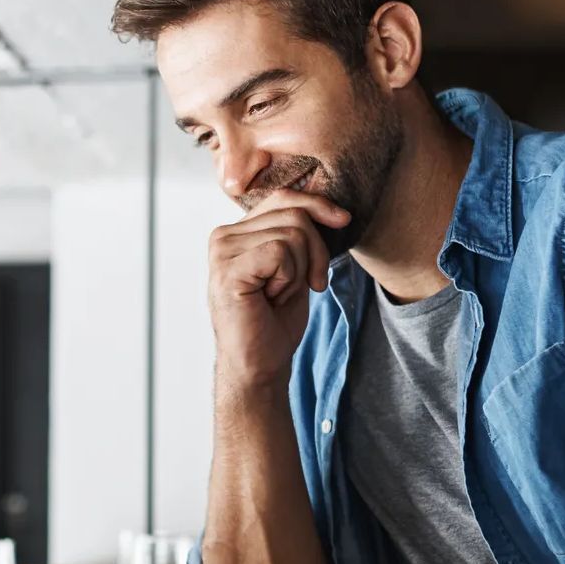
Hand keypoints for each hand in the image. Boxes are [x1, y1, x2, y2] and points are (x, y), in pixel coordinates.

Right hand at [208, 192, 349, 389]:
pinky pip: (280, 252)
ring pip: (292, 233)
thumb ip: (300, 234)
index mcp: (236, 232)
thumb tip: (333, 209)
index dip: (318, 206)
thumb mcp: (295, 268)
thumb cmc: (275, 322)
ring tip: (279, 296)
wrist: (259, 365)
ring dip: (300, 271)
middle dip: (315, 251)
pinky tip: (271, 299)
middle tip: (307, 285)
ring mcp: (221, 252)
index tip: (343, 221)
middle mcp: (222, 236)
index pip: (284, 198)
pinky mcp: (228, 269)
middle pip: (293, 213)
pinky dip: (289, 280)